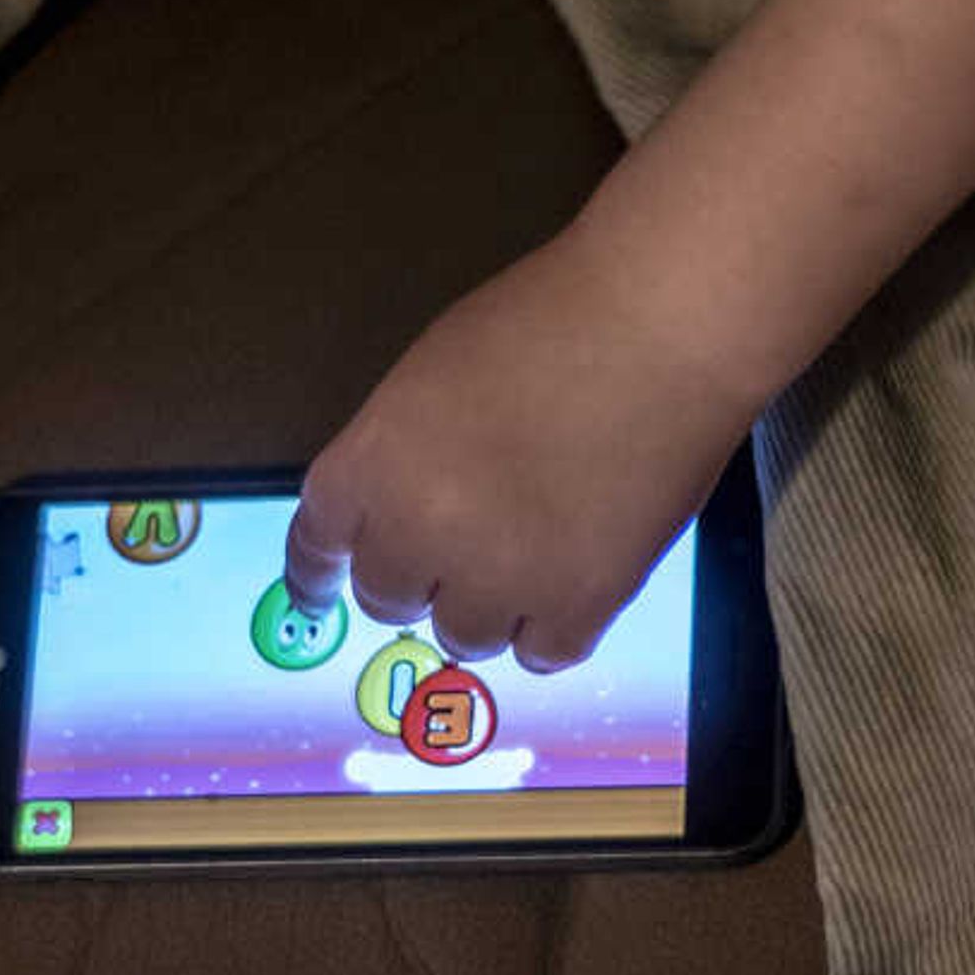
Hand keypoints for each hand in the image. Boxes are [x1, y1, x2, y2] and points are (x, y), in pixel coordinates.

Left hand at [285, 219, 767, 672]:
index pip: (316, 547)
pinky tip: (571, 581)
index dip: (317, 574)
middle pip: (388, 599)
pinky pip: (542, 653)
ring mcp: (500, 577)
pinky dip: (552, 625)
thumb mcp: (430, 376)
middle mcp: (420, 533)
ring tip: (531, 551)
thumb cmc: (547, 321)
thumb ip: (400, 454)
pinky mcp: (580, 604)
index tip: (321, 592)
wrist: (658, 325)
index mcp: (371, 465)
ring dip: (486, 604)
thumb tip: (403, 512)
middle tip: (466, 540)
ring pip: (463, 637)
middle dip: (419, 575)